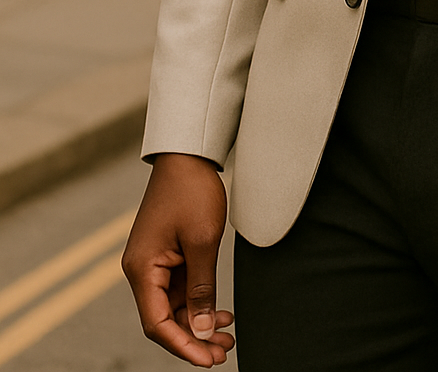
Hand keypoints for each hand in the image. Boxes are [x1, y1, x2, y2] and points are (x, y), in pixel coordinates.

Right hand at [122, 153, 233, 365]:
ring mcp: (153, 263)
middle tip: (225, 351)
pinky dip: (198, 302)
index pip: (157, 324)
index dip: (182, 346)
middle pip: (164, 319)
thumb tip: (200, 330)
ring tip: (228, 334)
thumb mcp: (203, 242)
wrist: (188, 154)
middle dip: (194, 338)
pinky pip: (179, 289)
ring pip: (174, 307)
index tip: (209, 360)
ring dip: (199, 322)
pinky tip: (221, 311)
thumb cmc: (192, 191)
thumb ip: (201, 289)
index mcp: (142, 269)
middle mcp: (141, 270)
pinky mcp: (166, 255)